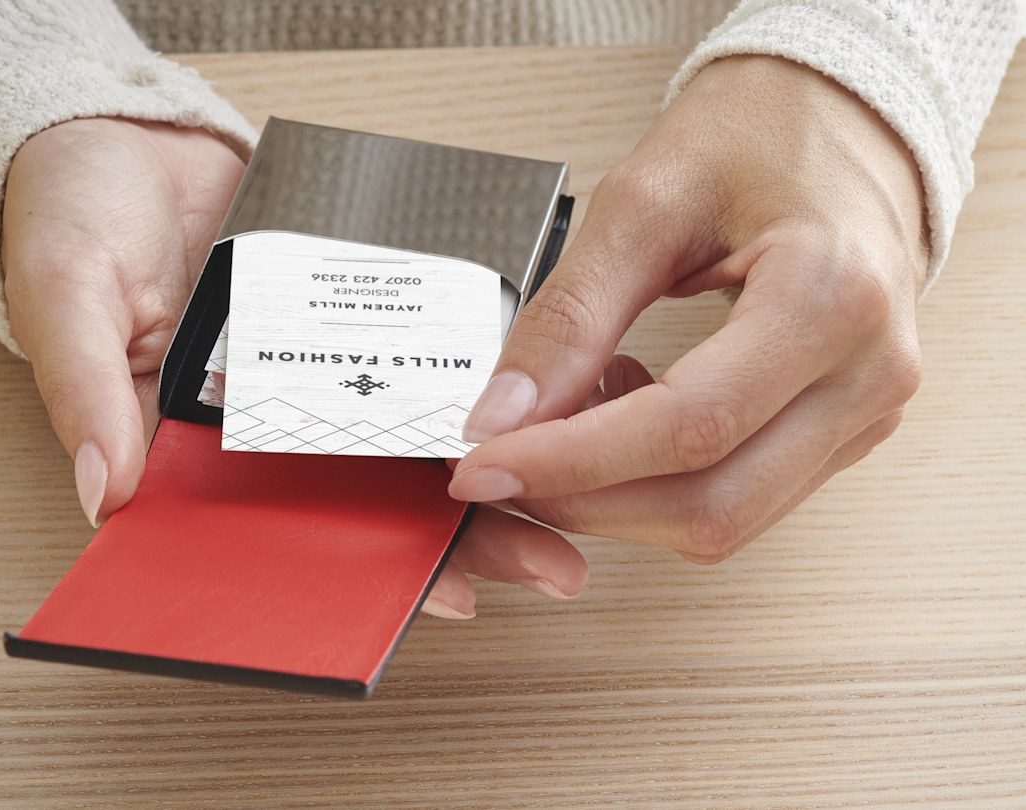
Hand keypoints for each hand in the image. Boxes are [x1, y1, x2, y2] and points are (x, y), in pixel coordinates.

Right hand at [2, 118, 585, 618]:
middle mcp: (270, 415)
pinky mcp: (351, 306)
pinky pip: (416, 350)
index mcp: (200, 441)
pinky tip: (535, 400)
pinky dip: (471, 377)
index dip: (359, 570)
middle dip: (457, 534)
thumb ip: (84, 390)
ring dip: (484, 465)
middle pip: (369, 495)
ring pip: (408, 432)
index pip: (285, 531)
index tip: (437, 595)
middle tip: (546, 565)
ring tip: (569, 500)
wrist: (121, 134)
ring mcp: (318, 360)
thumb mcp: (64, 297)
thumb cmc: (74, 216)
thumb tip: (106, 494)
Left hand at [449, 56, 927, 563]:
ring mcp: (866, 411)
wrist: (842, 124)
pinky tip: (625, 416)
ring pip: (726, 520)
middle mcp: (868, 372)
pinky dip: (660, 483)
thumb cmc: (755, 137)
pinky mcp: (847, 431)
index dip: (573, 461)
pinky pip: (743, 500)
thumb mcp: (643, 202)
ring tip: (571, 420)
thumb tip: (501, 417)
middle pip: (711, 503)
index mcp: (831, 296)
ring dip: (620, 500)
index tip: (486, 463)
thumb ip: (571, 316)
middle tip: (504, 463)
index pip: (689, 426)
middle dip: (586, 500)